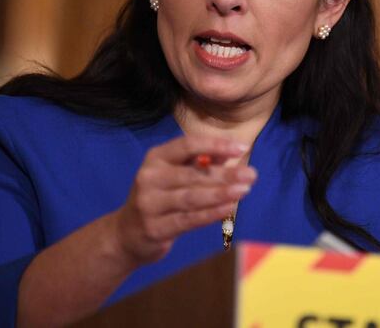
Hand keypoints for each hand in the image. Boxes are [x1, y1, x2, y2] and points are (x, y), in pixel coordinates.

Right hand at [113, 135, 255, 264]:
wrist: (127, 234)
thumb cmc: (160, 197)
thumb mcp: (173, 173)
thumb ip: (199, 162)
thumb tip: (232, 152)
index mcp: (155, 158)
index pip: (187, 145)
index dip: (215, 145)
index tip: (242, 147)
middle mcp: (149, 177)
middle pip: (193, 174)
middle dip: (225, 174)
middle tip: (252, 175)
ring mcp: (149, 204)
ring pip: (191, 197)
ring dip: (220, 193)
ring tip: (244, 190)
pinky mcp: (155, 228)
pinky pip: (188, 219)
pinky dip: (211, 214)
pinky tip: (229, 208)